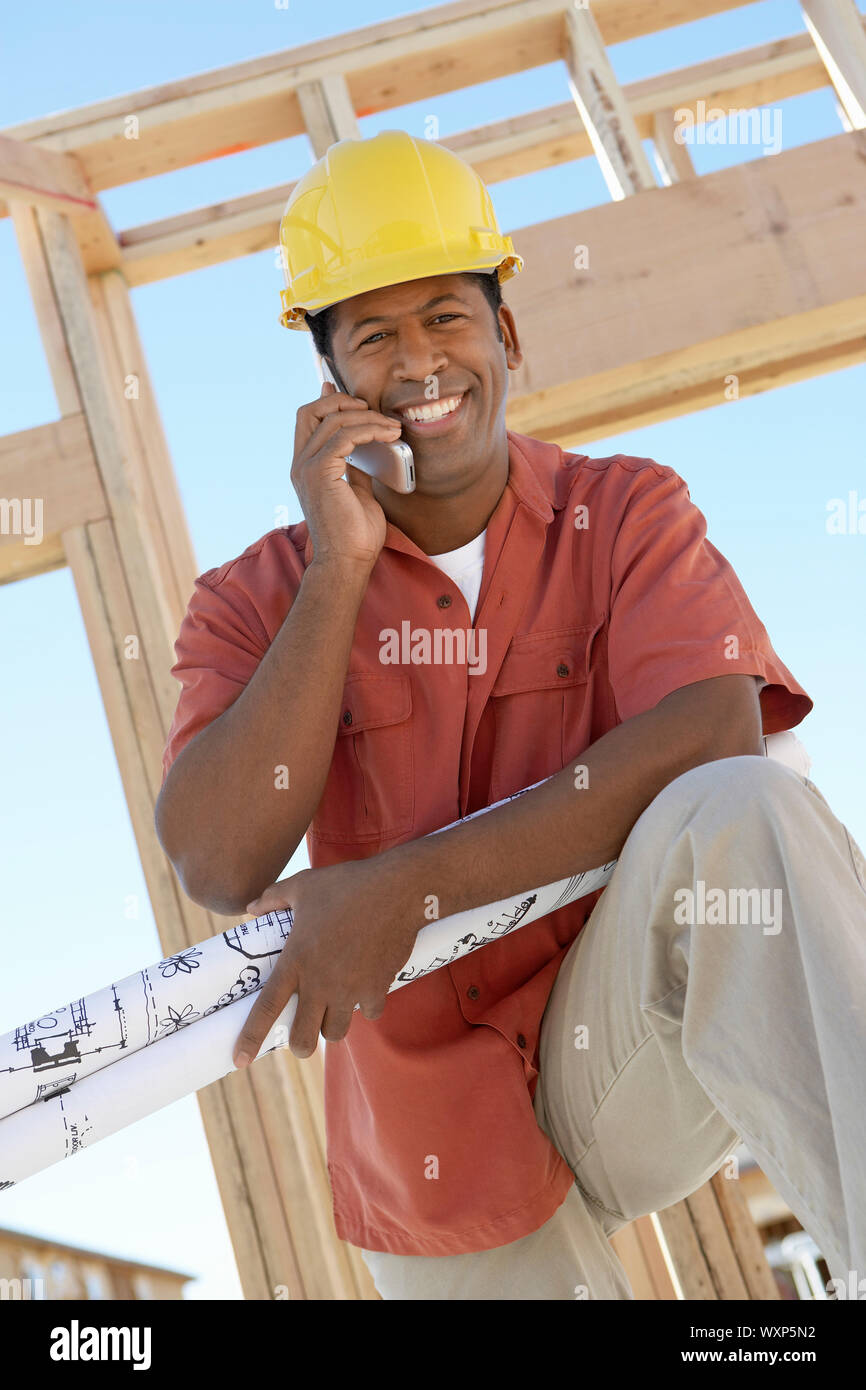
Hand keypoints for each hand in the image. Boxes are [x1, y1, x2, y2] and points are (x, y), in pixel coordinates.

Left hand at [232, 857, 421, 1064]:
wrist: (396, 890)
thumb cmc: (346, 884)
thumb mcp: (302, 885)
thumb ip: (272, 898)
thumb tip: (250, 907)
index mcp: (296, 960)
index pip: (267, 1008)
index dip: (250, 1037)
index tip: (239, 1060)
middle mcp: (320, 983)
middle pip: (304, 1041)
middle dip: (300, 1043)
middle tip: (302, 1033)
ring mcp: (351, 990)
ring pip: (336, 1033)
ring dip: (332, 1025)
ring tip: (333, 1008)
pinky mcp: (377, 988)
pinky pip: (369, 1012)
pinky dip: (365, 1005)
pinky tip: (365, 987)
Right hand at [292, 379, 400, 570]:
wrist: (348, 562)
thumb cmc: (355, 535)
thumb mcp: (358, 492)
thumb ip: (357, 467)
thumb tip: (368, 447)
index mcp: (306, 467)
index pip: (308, 420)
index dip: (327, 400)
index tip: (354, 395)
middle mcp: (301, 464)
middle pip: (311, 410)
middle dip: (343, 401)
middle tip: (373, 410)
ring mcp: (307, 467)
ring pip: (332, 420)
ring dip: (367, 417)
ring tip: (393, 427)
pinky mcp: (320, 473)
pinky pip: (343, 436)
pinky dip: (368, 430)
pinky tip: (388, 435)